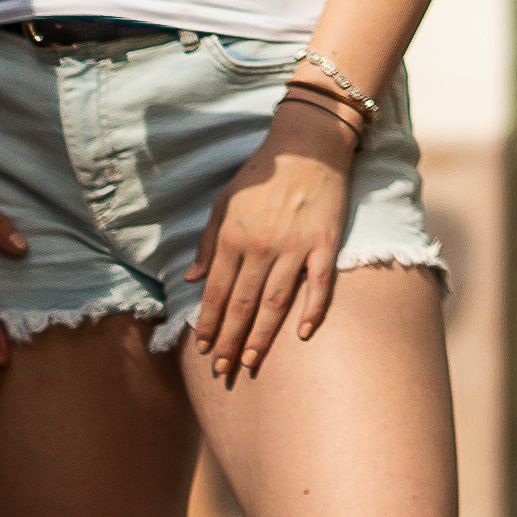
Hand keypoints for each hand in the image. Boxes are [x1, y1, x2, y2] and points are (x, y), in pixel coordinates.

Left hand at [185, 107, 353, 386]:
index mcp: (233, 238)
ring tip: (249, 362)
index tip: (202, 350)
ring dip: (261, 337)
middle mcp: (261, 247)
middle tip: (220, 370)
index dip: (208, 324)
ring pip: (275, 302)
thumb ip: (208, 244)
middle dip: (229, 341)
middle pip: (243, 305)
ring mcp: (295, 247)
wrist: (308, 146)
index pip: (217, 293)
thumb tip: (191, 280)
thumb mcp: (224, 204)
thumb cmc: (261, 175)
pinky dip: (312, 310)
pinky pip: (319, 284)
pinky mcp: (325, 243)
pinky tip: (304, 335)